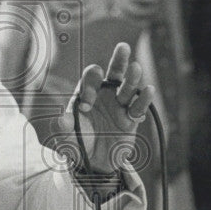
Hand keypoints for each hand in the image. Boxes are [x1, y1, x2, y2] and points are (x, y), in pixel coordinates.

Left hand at [57, 43, 153, 173]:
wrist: (94, 162)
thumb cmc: (78, 144)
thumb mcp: (67, 138)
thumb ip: (64, 128)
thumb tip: (61, 119)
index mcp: (87, 94)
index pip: (90, 80)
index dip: (89, 87)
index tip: (87, 105)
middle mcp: (105, 95)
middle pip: (114, 73)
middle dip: (118, 61)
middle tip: (123, 47)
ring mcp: (120, 106)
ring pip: (128, 88)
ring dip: (132, 79)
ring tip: (135, 68)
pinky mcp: (131, 119)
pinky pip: (139, 107)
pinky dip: (144, 100)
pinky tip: (149, 90)